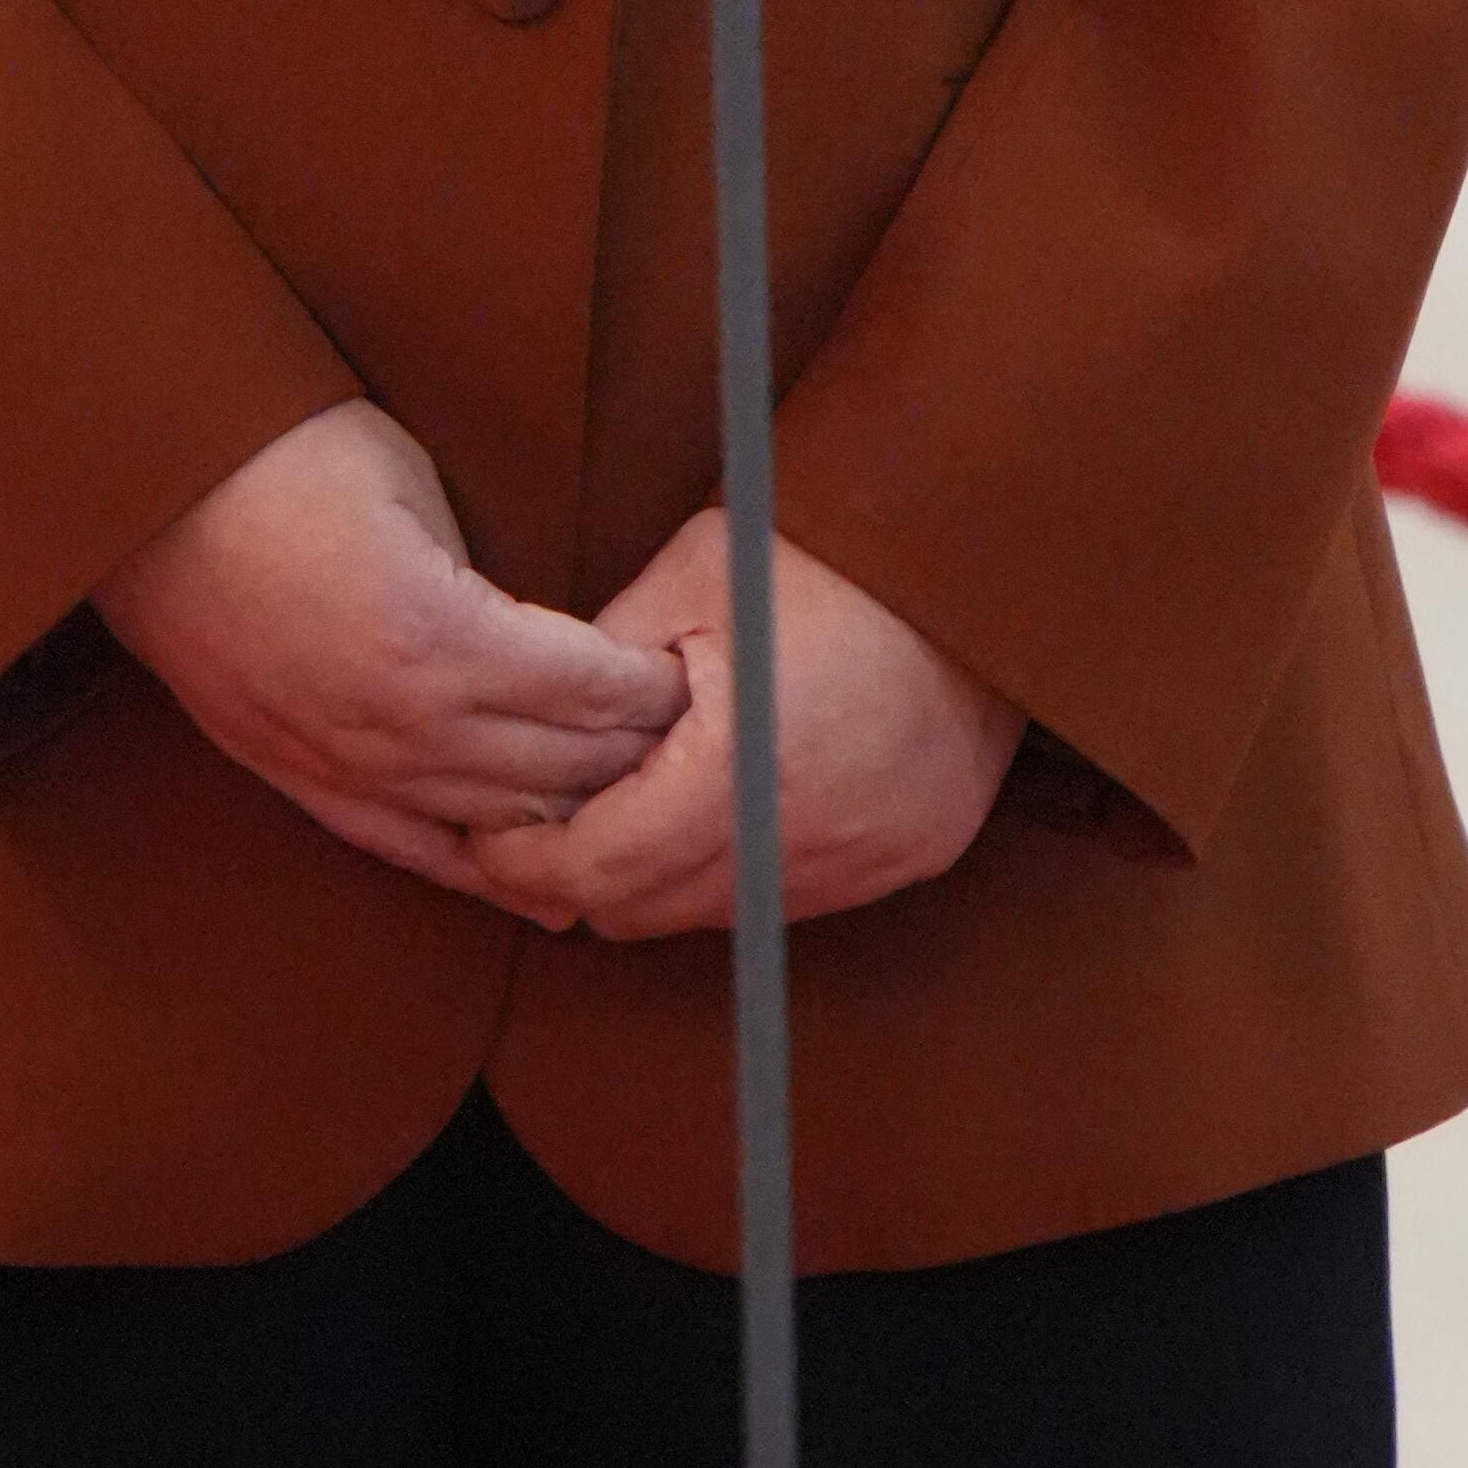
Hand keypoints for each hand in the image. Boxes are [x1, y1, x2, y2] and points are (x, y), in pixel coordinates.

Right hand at [93, 402, 689, 904]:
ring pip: (503, 824)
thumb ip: (489, 574)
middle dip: (641, 758)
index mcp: (441, 639)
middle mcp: (402, 724)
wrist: (144, 493)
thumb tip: (559, 631)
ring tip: (643, 804)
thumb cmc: (283, 457)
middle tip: (700, 745)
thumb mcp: (415, 484)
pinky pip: (417, 851)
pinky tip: (550, 891)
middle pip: (564, 768)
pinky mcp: (304, 781)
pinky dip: (492, 872)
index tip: (698, 677)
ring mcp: (348, 765)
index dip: (656, 689)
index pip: (594, 692)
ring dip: (579, 815)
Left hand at [461, 510, 1022, 939]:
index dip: (526, 861)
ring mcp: (869, 859)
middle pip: (648, 910)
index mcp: (741, 769)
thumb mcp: (691, 576)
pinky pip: (790, 897)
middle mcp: (808, 837)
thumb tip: (521, 722)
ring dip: (662, 877)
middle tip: (539, 826)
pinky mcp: (911, 858)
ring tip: (627, 811)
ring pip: (718, 914)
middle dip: (583, 875)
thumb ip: (598, 663)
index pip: (600, 868)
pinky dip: (740, 869)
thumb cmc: (829, 554)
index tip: (487, 837)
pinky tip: (721, 810)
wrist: (980, 559)